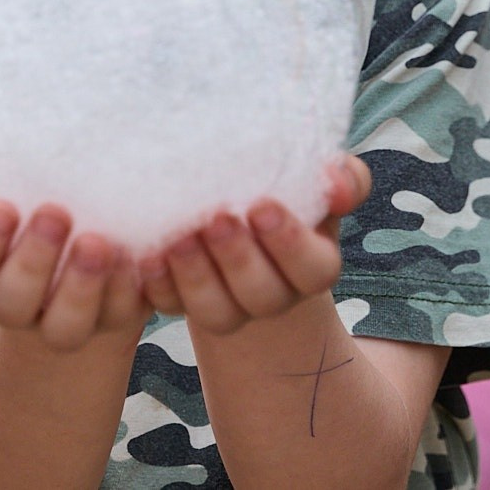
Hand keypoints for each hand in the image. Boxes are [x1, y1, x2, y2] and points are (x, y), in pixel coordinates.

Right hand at [0, 148, 149, 353]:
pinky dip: (126, 288)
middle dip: (32, 262)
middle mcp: (22, 304)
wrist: (94, 227)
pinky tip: (134, 256)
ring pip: (66, 327)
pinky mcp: (115, 314)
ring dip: (80, 288)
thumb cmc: (30, 199)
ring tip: (98, 243)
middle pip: (12, 304)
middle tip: (55, 213)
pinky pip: (118, 314)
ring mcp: (69, 317)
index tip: (2, 207)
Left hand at [139, 155, 371, 335]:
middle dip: (238, 259)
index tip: (261, 206)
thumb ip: (341, 177)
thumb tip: (336, 181)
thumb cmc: (284, 186)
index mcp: (312, 264)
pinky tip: (147, 256)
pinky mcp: (183, 303)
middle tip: (217, 219)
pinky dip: (158, 284)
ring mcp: (228, 305)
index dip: (290, 244)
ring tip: (179, 239)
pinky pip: (170, 307)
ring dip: (196, 278)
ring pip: (217, 313)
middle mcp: (273, 295)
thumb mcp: (315, 176)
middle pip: (263, 295)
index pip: (314, 269)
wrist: (235, 204)